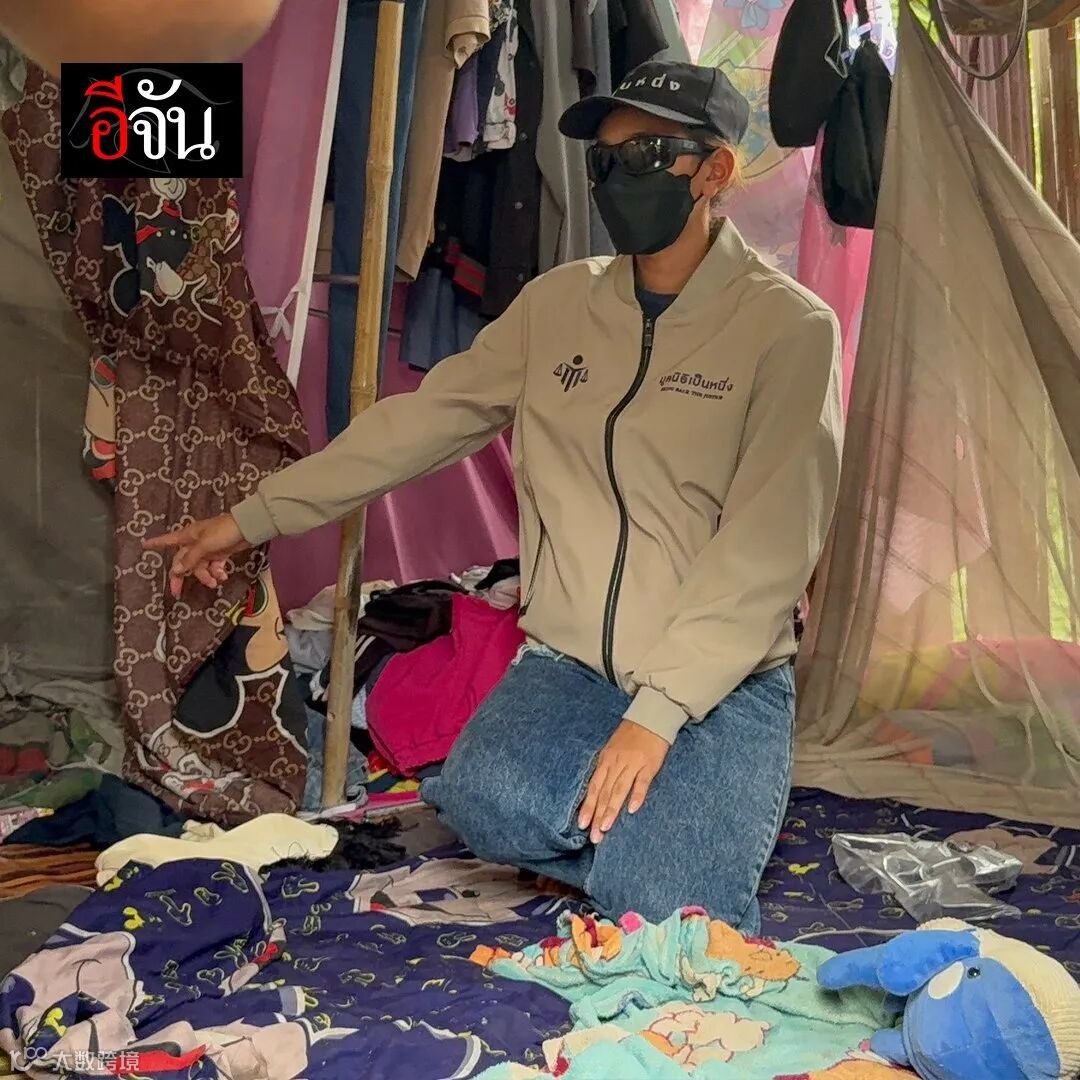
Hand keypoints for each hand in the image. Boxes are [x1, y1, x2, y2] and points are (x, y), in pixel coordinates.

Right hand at [142, 513, 250, 597]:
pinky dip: (217, 572)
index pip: (167, 540)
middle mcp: (196, 543)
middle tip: (177, 592)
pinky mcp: (220, 553)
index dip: (156, 543)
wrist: (248, 528)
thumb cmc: (223, 532)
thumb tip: (176, 570)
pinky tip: (223, 576)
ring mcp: (208, 549)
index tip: (143, 545)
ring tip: (215, 581)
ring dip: (206, 576)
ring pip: (200, 567)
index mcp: (188, 536)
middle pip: (183, 561)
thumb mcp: (204, 545)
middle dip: (181, 576)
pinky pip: (214, 566)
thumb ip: (190, 558)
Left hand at [577, 719, 669, 843]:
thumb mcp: (611, 750)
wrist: (650, 718)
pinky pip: (642, 782)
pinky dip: (637, 795)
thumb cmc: (629, 737)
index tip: (582, 825)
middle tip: (594, 836)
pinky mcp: (649, 765)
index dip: (588, 806)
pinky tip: (632, 810)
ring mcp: (633, 764)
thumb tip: (596, 793)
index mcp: (605, 760)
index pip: (594, 787)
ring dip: (612, 809)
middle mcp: (616, 763)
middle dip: (598, 815)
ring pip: (619, 789)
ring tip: (606, 827)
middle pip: (604, 792)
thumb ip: (606, 770)